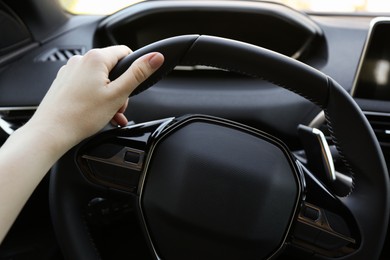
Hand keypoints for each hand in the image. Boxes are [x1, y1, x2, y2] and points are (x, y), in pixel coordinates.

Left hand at [29, 46, 163, 150]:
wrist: (51, 132)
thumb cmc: (81, 116)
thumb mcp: (118, 94)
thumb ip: (138, 74)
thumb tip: (155, 57)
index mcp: (95, 58)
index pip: (125, 52)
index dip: (133, 70)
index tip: (131, 88)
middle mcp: (80, 60)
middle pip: (113, 69)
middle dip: (120, 89)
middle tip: (118, 107)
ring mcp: (70, 72)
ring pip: (100, 80)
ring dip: (110, 97)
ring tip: (109, 115)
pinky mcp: (64, 83)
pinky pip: (87, 87)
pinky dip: (96, 99)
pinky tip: (98, 114)